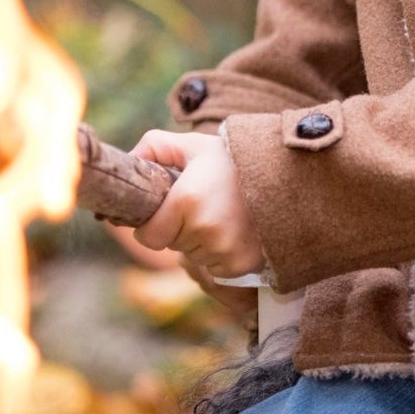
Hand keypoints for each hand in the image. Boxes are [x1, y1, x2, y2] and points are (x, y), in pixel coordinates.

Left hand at [132, 129, 266, 280]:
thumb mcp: (193, 145)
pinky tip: (235, 231)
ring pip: (195, 257)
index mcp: (186, 200)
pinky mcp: (241, 264)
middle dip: (179, 229)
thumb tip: (131, 158)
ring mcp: (224, 250)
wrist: (283, 174)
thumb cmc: (231, 159)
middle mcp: (203, 229)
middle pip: (173, 244)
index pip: (148, 237)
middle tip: (201, 207)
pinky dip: (221, 255)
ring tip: (222, 216)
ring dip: (201, 242)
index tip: (164, 214)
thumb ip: (156, 145)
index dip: (152, 226)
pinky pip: (216, 268)